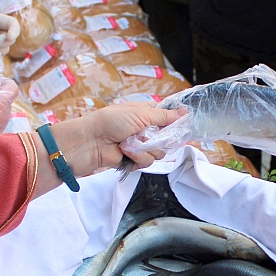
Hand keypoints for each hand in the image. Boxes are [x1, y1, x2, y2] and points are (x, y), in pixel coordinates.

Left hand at [47, 103, 184, 179]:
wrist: (90, 141)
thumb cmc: (111, 121)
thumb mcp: (140, 114)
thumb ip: (164, 116)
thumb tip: (185, 112)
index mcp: (146, 113)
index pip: (169, 117)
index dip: (175, 122)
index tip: (181, 125)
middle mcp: (145, 129)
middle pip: (168, 138)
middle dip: (160, 138)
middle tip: (147, 135)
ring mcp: (140, 145)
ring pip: (159, 152)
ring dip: (145, 149)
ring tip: (129, 143)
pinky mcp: (134, 160)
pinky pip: (147, 162)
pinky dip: (137, 157)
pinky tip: (124, 152)